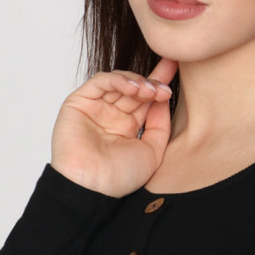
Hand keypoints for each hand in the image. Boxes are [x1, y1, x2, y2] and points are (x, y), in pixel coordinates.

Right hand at [51, 57, 177, 196]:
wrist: (93, 188)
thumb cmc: (120, 177)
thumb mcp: (152, 151)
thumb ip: (160, 124)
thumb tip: (163, 98)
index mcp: (127, 126)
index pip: (145, 98)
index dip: (160, 81)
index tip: (176, 66)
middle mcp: (111, 115)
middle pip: (134, 87)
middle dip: (152, 82)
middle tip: (165, 86)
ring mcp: (95, 108)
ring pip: (118, 82)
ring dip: (137, 82)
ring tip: (150, 91)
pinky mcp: (78, 103)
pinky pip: (100, 82)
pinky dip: (118, 80)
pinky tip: (133, 88)